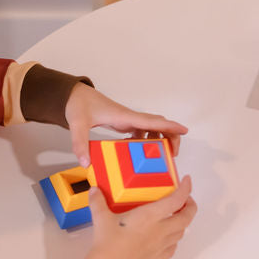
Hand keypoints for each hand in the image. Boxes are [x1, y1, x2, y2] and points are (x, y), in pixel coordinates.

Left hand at [64, 83, 187, 166]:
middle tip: (173, 154)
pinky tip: (138, 151)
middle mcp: (130, 117)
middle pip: (158, 124)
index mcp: (125, 116)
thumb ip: (80, 143)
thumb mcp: (77, 124)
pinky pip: (141, 131)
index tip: (185, 131)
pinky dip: (145, 141)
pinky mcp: (123, 123)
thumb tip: (85, 162)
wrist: (74, 95)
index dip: (170, 126)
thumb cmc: (78, 105)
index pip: (153, 121)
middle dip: (170, 136)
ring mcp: (127, 120)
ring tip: (159, 156)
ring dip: (159, 139)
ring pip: (152, 128)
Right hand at [71, 176, 196, 258]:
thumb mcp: (100, 219)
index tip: (187, 180)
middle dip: (190, 206)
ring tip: (176, 215)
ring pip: (182, 232)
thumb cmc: (106, 244)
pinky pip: (173, 247)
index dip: (186, 189)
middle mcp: (160, 230)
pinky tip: (167, 237)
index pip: (176, 200)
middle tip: (185, 199)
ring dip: (183, 222)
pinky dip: (175, 239)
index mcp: (149, 217)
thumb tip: (94, 190)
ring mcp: (160, 246)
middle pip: (186, 218)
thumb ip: (98, 201)